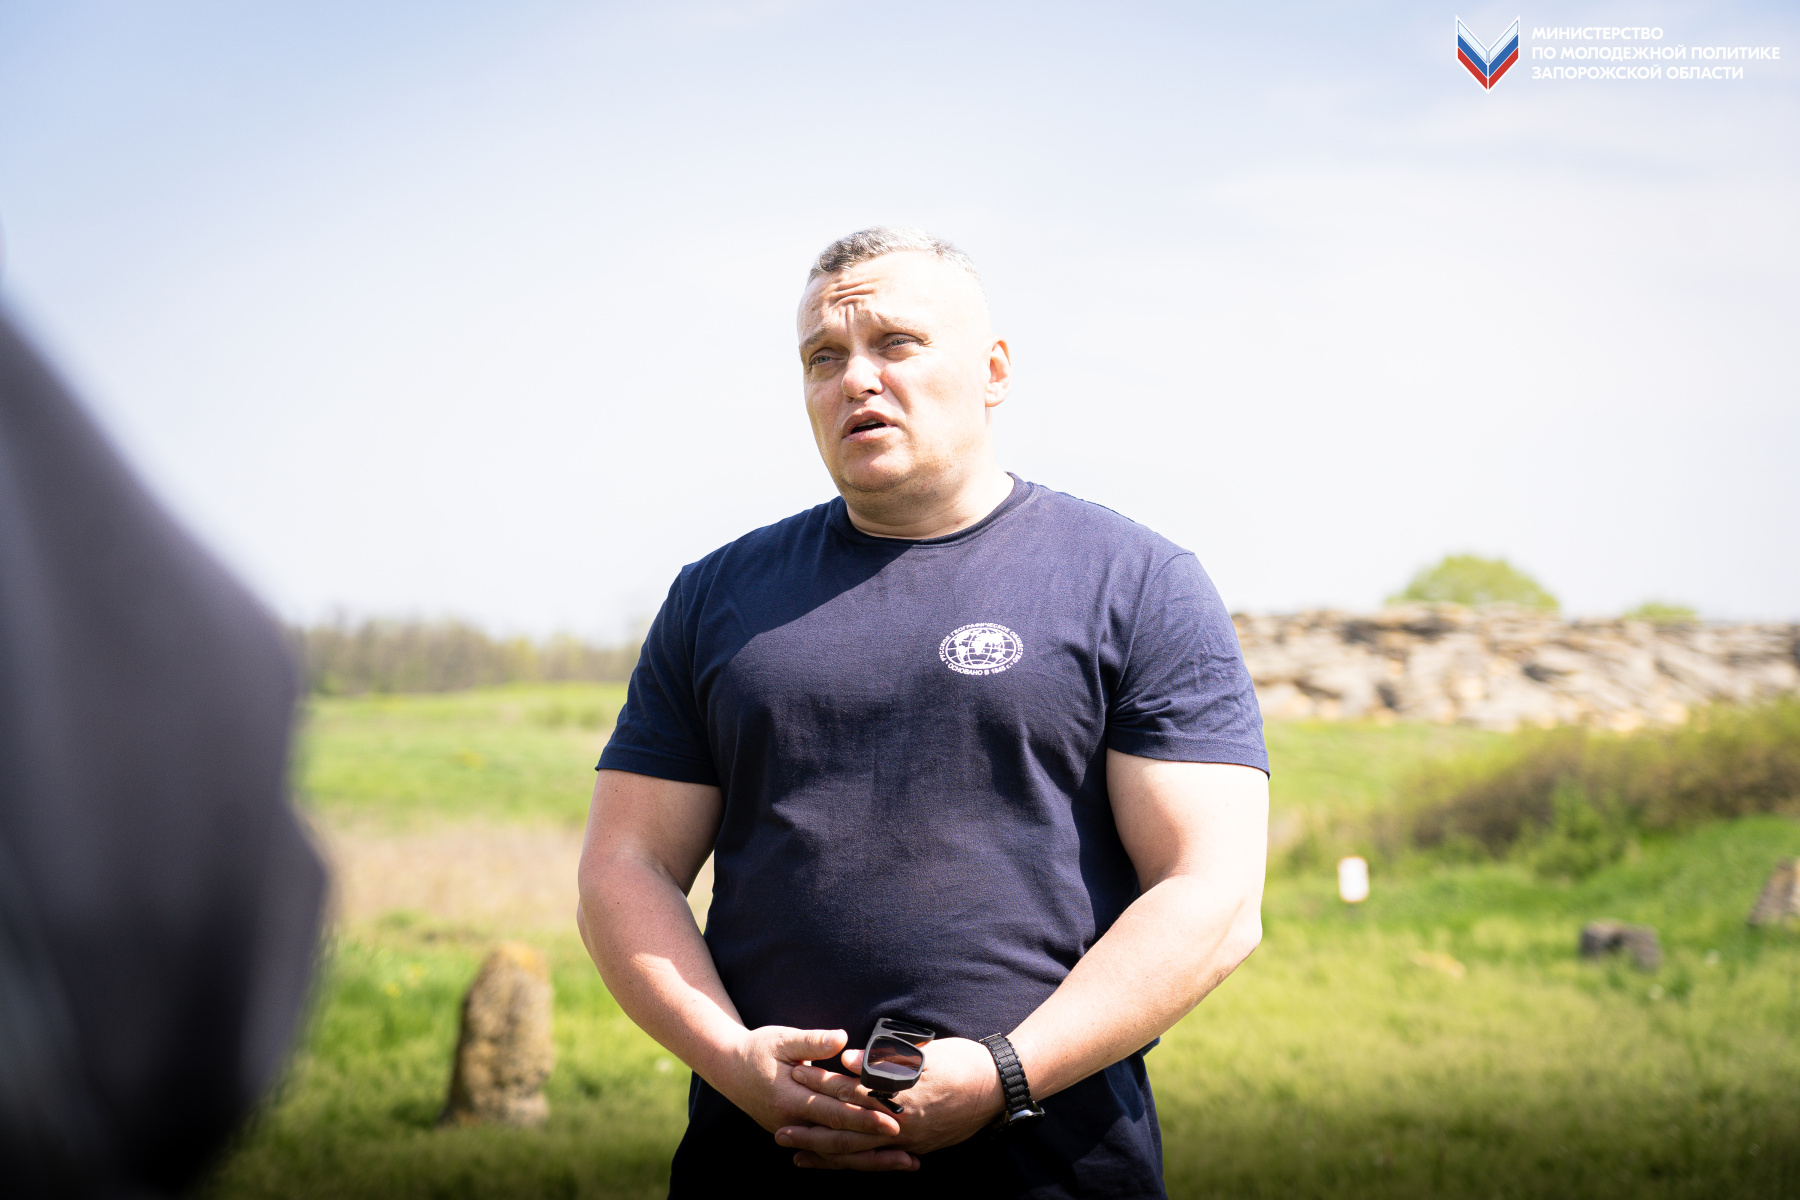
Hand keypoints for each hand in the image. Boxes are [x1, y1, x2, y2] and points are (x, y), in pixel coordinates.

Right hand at [706, 1025, 904, 1148]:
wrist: (728, 1068)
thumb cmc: (759, 1048)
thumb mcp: (782, 1038)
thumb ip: (812, 1040)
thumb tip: (841, 1038)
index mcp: (791, 1098)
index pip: (835, 1111)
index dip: (865, 1115)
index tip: (893, 1118)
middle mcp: (793, 1122)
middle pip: (840, 1139)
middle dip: (875, 1142)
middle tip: (908, 1143)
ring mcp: (794, 1133)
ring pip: (837, 1153)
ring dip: (871, 1159)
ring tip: (906, 1162)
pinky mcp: (797, 1135)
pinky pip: (829, 1153)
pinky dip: (855, 1158)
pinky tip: (879, 1161)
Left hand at [777, 1036, 1004, 1169]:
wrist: (1001, 1086)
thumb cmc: (963, 1061)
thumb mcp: (924, 1053)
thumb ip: (883, 1059)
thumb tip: (846, 1060)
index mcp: (900, 1096)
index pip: (850, 1093)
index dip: (820, 1087)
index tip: (794, 1076)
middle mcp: (902, 1125)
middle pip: (847, 1133)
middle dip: (812, 1133)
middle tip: (781, 1133)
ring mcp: (910, 1141)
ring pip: (860, 1154)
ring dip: (827, 1156)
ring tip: (799, 1157)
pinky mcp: (918, 1148)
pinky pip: (879, 1161)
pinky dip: (856, 1163)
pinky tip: (839, 1165)